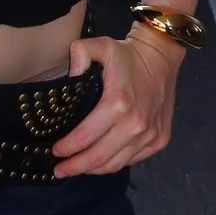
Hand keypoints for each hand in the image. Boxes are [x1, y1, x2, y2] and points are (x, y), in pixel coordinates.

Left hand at [51, 26, 182, 176]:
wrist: (161, 57)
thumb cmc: (128, 54)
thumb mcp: (102, 45)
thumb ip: (80, 53)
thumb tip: (70, 75)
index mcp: (118, 103)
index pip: (86, 137)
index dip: (67, 148)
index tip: (54, 152)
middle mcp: (135, 125)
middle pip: (99, 158)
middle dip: (76, 167)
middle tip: (59, 170)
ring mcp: (149, 136)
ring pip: (115, 164)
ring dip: (93, 170)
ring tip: (77, 168)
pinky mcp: (159, 140)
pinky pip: (132, 160)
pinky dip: (114, 163)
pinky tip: (101, 161)